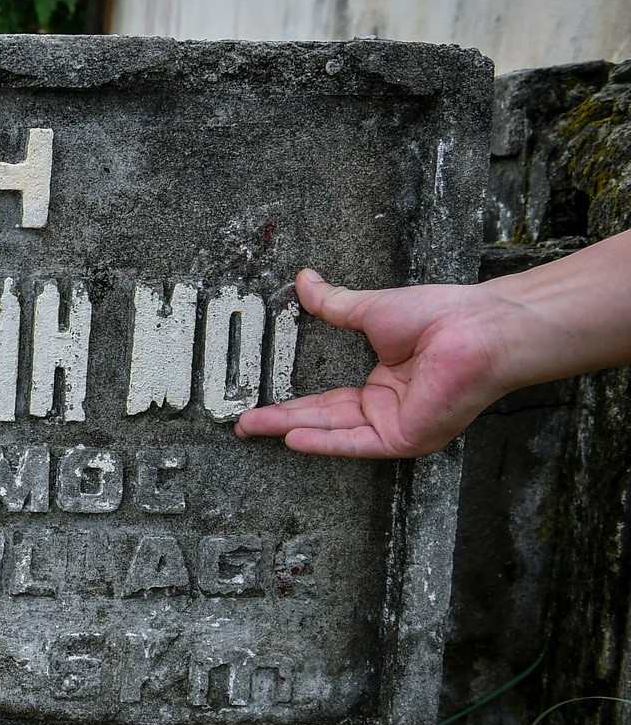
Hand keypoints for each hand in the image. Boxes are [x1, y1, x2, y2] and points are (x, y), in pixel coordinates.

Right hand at [235, 269, 519, 457]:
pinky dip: (325, 442)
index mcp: (384, 384)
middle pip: (322, 418)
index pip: (328, 400)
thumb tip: (304, 280)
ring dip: (292, 430)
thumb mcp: (372, 310)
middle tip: (243, 424)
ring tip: (253, 428)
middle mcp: (388, 409)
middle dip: (279, 421)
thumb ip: (334, 304)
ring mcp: (397, 425)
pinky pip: (358, 443)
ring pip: (334, 431)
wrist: (480, 328)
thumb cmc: (442, 315)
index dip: (291, 402)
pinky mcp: (406, 436)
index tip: (260, 404)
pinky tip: (293, 439)